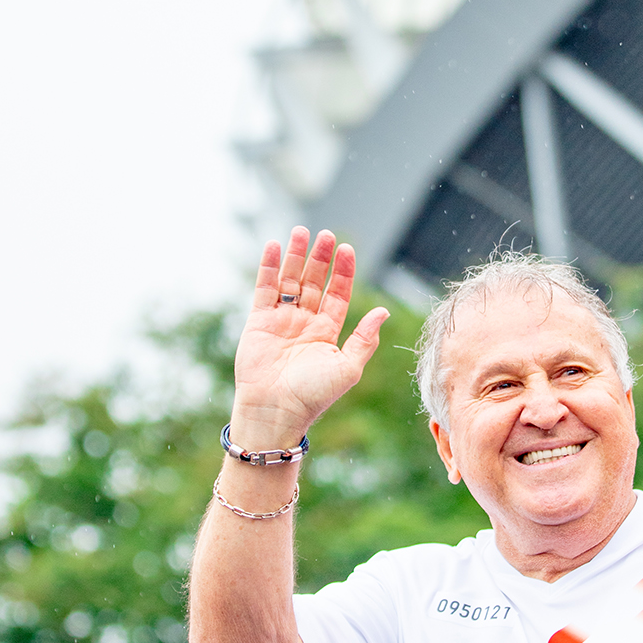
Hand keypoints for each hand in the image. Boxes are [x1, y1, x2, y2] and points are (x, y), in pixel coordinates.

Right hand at [230, 229, 388, 446]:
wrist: (275, 411)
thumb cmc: (313, 396)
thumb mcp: (348, 368)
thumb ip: (365, 339)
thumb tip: (384, 311)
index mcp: (328, 332)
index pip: (338, 294)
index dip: (343, 271)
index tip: (346, 249)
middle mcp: (305, 323)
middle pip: (315, 282)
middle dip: (320, 257)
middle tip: (325, 233)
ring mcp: (281, 320)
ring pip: (290, 280)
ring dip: (296, 256)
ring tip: (301, 231)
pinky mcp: (258, 321)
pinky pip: (264, 288)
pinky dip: (269, 267)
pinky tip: (275, 246)